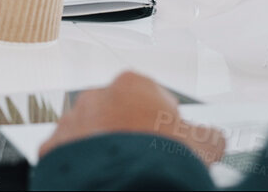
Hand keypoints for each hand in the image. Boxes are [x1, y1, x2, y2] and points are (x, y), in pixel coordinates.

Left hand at [40, 72, 224, 165]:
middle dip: (131, 132)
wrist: (125, 184)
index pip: (151, 97)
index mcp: (132, 85)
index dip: (164, 121)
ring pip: (91, 133)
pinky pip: (70, 155)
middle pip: (117, 113)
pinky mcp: (53, 148)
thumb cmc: (162, 158)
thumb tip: (214, 138)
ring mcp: (72, 121)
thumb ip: (208, 134)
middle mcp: (96, 96)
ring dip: (105, 148)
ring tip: (125, 170)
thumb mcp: (204, 144)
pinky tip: (103, 176)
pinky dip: (83, 165)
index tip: (171, 139)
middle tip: (147, 157)